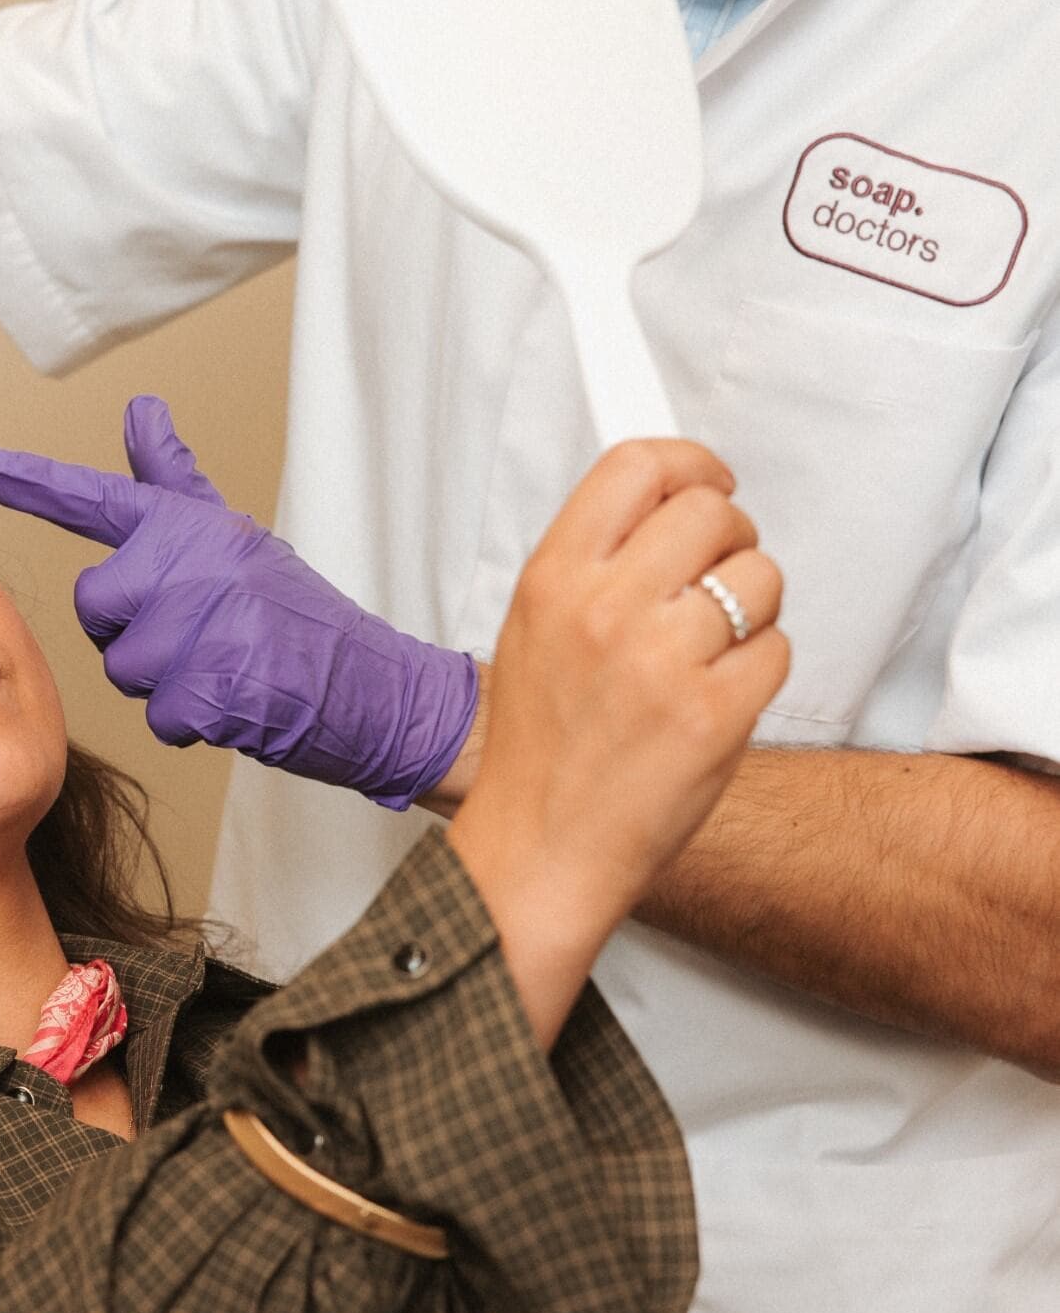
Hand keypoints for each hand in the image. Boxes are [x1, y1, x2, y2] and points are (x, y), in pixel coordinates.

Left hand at [0, 397, 478, 807]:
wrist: (370, 682)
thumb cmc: (292, 610)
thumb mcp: (231, 535)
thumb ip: (172, 482)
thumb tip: (141, 409)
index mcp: (189, 527)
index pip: (93, 496)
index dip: (25, 479)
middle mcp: (192, 563)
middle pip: (95, 605)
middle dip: (130, 630)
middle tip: (195, 632)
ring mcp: (204, 625)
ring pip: (123, 666)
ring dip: (163, 680)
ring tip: (221, 664)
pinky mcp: (215, 688)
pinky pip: (160, 716)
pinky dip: (193, 721)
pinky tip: (235, 701)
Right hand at [449, 440, 787, 1034]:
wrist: (541, 851)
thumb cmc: (541, 746)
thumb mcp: (535, 629)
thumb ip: (594, 560)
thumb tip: (668, 497)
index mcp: (553, 578)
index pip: (637, 466)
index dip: (691, 461)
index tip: (711, 478)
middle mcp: (605, 608)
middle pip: (711, 511)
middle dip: (732, 537)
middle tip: (719, 575)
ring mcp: (662, 661)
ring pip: (759, 576)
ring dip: (754, 606)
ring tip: (714, 649)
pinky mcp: (714, 715)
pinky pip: (778, 649)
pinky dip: (760, 670)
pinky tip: (719, 697)